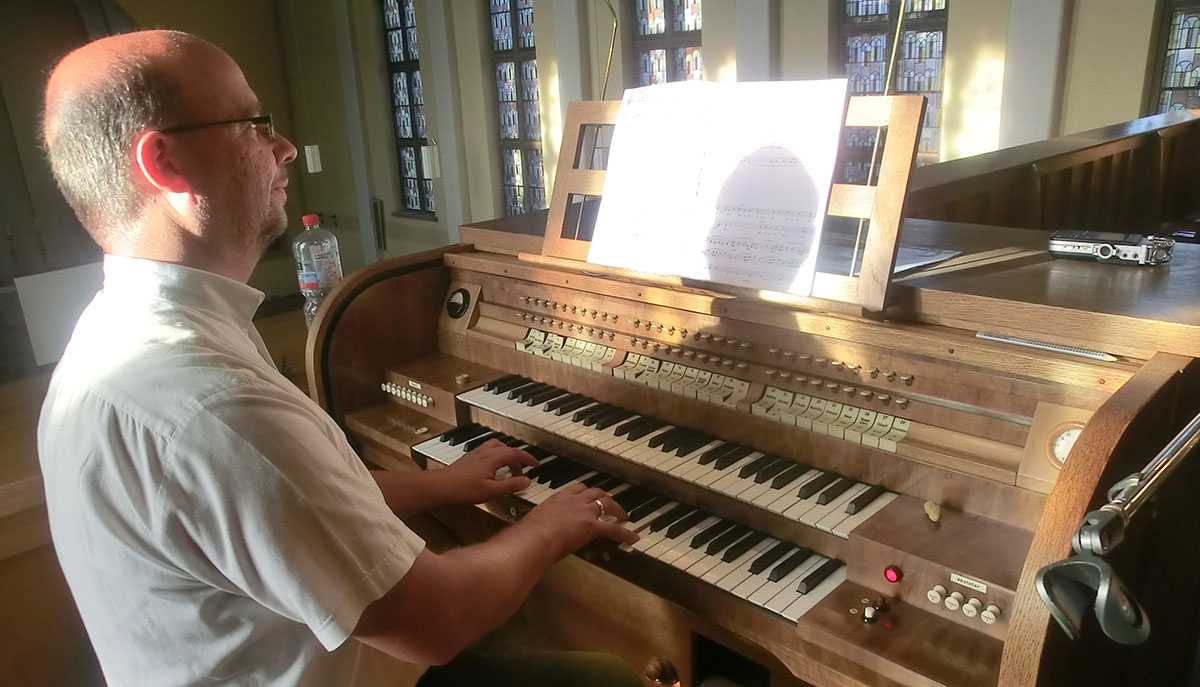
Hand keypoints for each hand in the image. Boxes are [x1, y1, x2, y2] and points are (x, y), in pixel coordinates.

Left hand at [439, 439, 537, 503]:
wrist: (442, 486)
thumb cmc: (464, 488)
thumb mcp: (492, 491)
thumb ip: (511, 485)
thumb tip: (526, 481)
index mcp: (494, 457)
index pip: (516, 453)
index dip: (528, 458)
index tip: (535, 463)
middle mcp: (485, 451)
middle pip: (507, 449)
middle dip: (518, 459)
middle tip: (522, 471)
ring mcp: (476, 453)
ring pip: (497, 447)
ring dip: (506, 455)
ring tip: (509, 467)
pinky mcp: (470, 457)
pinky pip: (488, 450)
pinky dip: (496, 456)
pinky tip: (493, 468)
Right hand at [520, 483, 639, 558]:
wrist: (535, 537)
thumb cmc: (529, 533)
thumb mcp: (534, 522)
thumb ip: (540, 522)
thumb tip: (534, 529)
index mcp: (558, 498)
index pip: (577, 489)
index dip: (586, 492)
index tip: (589, 496)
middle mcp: (573, 500)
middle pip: (594, 492)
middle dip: (604, 497)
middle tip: (610, 503)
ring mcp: (584, 511)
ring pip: (605, 503)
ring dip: (616, 508)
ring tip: (623, 516)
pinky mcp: (592, 526)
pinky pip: (613, 528)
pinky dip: (625, 533)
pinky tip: (632, 537)